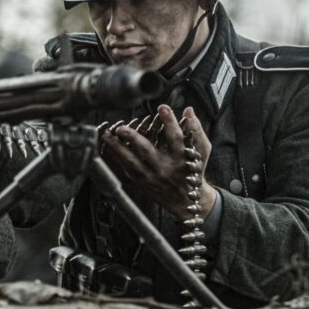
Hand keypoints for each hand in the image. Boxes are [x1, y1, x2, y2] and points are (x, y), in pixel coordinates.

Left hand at [102, 105, 215, 220]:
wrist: (187, 201)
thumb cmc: (194, 171)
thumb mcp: (202, 151)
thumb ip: (196, 130)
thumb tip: (188, 110)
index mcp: (180, 157)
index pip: (175, 137)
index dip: (169, 122)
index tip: (162, 107)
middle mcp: (164, 166)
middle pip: (147, 151)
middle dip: (133, 138)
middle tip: (121, 128)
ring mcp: (151, 175)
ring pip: (131, 161)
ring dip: (117, 148)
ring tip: (106, 135)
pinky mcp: (141, 181)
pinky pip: (126, 168)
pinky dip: (116, 157)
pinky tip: (108, 146)